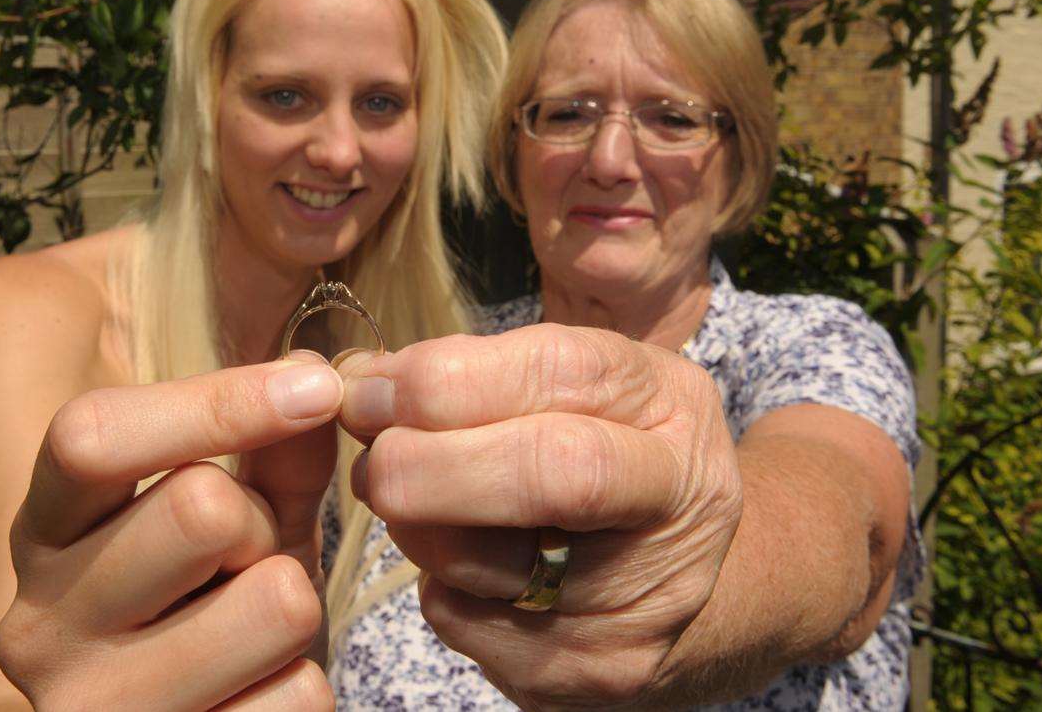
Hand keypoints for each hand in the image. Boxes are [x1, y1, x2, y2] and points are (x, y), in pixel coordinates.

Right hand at [0, 356, 342, 710]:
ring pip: (274, 601)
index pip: (91, 437)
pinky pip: (298, 697)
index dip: (215, 402)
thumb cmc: (208, 606)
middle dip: (262, 524)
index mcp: (41, 532)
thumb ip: (271, 450)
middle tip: (248, 562)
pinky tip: (256, 696)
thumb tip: (313, 376)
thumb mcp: (240, 518)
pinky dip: (303, 688)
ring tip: (255, 633)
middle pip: (201, 508)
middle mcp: (38, 623)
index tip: (315, 386)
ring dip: (296, 607)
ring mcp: (90, 710)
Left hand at [337, 325, 742, 710]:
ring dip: (413, 521)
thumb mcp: (581, 387)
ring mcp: (642, 595)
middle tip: (372, 456)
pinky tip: (463, 557)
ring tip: (409, 494)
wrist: (679, 574)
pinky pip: (465, 620)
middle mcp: (677, 498)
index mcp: (672, 404)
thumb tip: (361, 378)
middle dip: (425, 460)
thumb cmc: (607, 451)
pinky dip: (439, 580)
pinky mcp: (596, 670)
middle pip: (542, 473)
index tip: (367, 387)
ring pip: (480, 559)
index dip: (442, 379)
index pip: (558, 371)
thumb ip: (485, 370)